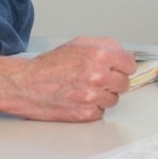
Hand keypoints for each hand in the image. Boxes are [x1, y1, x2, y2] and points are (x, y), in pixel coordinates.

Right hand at [0, 37, 136, 121]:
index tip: (117, 68)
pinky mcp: (85, 114)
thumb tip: (123, 54)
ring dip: (103, 95)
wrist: (27, 85)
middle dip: (113, 81)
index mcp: (99, 55)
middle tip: (98, 79)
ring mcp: (92, 96)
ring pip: (114, 99)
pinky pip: (101, 112)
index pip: (130, 64)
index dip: (122, 66)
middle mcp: (98, 76)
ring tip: (85, 89)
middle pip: (125, 83)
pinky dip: (92, 107)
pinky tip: (79, 99)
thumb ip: (105, 46)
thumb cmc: (50, 65)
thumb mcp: (79, 44)